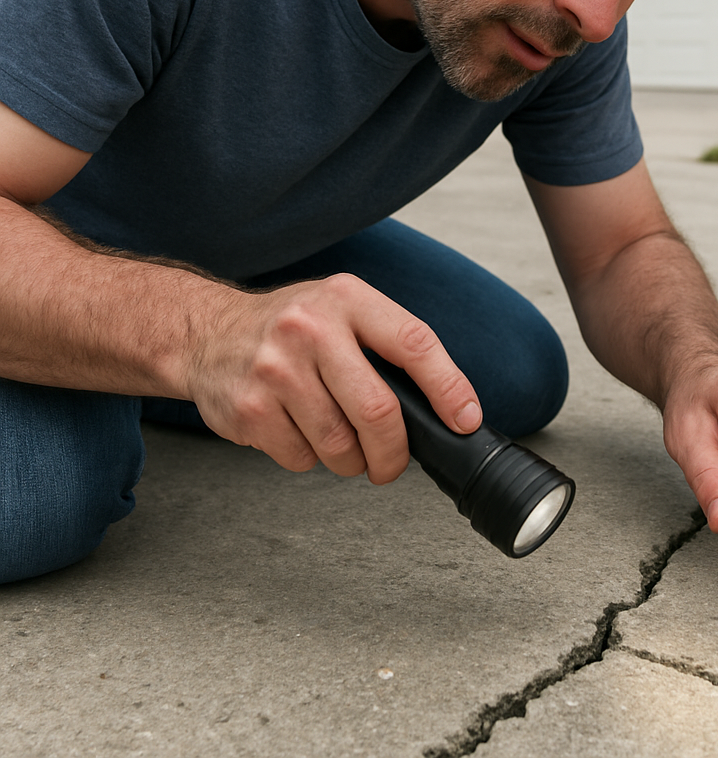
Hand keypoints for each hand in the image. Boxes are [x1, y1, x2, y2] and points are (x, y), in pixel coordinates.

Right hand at [184, 274, 481, 482]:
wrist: (206, 333)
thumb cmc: (291, 327)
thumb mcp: (343, 309)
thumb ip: (388, 345)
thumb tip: (446, 406)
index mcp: (347, 299)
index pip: (414, 343)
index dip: (449, 388)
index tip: (465, 420)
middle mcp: (310, 328)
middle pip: (377, 411)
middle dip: (394, 452)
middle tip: (393, 463)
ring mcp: (276, 369)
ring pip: (339, 445)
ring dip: (352, 460)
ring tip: (342, 443)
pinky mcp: (250, 408)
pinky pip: (302, 458)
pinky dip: (310, 458)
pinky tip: (298, 430)